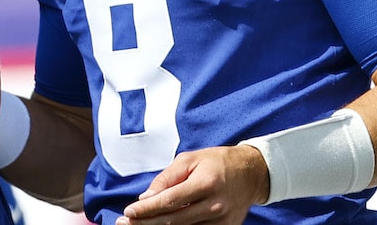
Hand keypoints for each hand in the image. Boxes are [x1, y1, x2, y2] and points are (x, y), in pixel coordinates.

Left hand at [115, 145, 268, 224]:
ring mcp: (221, 221)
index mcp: (206, 183)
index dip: (147, 209)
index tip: (128, 213)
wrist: (252, 174)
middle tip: (124, 224)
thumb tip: (146, 198)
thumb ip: (167, 178)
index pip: (170, 201)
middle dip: (146, 224)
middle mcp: (215, 205)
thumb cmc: (216, 162)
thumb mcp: (190, 159)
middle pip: (174, 221)